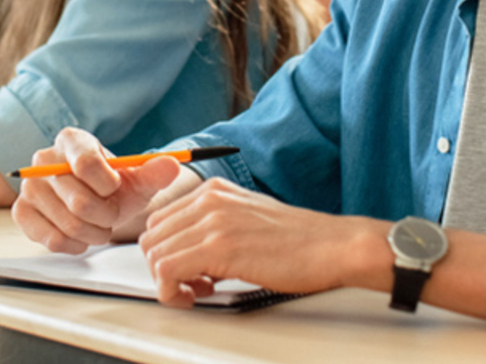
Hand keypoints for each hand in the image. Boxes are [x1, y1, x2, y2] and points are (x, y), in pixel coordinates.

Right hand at [12, 127, 186, 253]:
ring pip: (69, 223)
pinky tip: (81, 236)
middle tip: (111, 214)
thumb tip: (172, 165)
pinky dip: (75, 244)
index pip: (87, 164)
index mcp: (71, 140)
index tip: (115, 188)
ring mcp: (29, 186)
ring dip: (94, 233)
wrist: (96, 202)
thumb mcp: (138, 179)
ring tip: (99, 225)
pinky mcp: (21, 212)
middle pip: (80, 201)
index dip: (109, 186)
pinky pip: (52, 239)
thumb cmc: (115, 188)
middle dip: (106, 216)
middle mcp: (43, 159)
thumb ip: (155, 172)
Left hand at [138, 177, 389, 307]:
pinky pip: (167, 272)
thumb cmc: (300, 241)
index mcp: (214, 190)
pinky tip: (197, 296)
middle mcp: (209, 200)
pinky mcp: (219, 248)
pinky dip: (173, 292)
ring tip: (199, 290)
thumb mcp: (249, 218)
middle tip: (192, 284)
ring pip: (155, 255)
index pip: (160, 220)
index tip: (187, 270)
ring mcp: (213, 222)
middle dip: (163, 267)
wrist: (333, 246)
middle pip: (152, 237)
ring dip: (169, 282)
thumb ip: (216, 226)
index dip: (167, 251)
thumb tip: (188, 253)